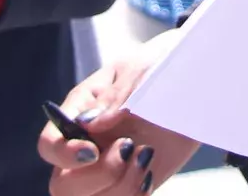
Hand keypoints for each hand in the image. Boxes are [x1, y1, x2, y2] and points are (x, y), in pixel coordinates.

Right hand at [38, 28, 201, 192]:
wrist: (196, 79)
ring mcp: (110, 167)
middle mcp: (89, 145)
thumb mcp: (139, 69)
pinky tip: (150, 171)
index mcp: (80, 112)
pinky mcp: (134, 181)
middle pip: (64, 185)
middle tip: (128, 148)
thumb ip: (115, 96)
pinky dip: (135, 192)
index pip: (50, 145)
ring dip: (120, 187)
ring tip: (145, 156)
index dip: (63, 154)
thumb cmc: (160, 64)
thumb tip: (89, 123)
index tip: (93, 150)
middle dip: (96, 177)